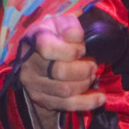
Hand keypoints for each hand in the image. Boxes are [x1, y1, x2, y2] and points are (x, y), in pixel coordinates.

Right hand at [20, 14, 104, 128]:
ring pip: (65, 90)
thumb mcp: (61, 23)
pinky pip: (66, 105)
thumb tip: (76, 37)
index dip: (70, 50)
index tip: (82, 49)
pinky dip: (87, 102)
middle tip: (93, 65)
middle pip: (59, 72)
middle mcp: (28, 64)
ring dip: (85, 84)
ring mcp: (32, 83)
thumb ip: (69, 26)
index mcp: (33, 41)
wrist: (41, 53)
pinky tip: (100, 98)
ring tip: (92, 75)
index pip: (47, 48)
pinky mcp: (41, 99)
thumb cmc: (55, 35)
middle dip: (83, 69)